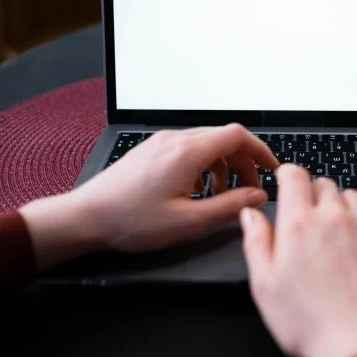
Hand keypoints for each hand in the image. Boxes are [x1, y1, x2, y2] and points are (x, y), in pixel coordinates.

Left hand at [20, 124, 277, 268]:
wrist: (86, 217)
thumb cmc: (131, 220)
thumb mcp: (188, 221)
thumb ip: (229, 206)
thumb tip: (257, 197)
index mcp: (188, 152)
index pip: (237, 135)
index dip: (260, 150)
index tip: (271, 169)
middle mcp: (175, 140)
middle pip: (223, 139)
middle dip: (243, 164)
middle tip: (248, 192)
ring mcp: (161, 143)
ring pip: (206, 145)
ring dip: (222, 168)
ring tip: (219, 198)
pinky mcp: (151, 151)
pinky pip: (188, 150)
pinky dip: (203, 167)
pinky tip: (195, 192)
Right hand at [240, 165, 356, 356]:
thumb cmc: (311, 323)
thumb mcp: (264, 286)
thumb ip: (256, 243)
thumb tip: (250, 216)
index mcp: (299, 224)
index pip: (295, 175)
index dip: (288, 173)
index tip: (286, 179)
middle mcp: (334, 218)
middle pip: (324, 183)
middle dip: (313, 192)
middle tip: (307, 213)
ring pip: (353, 196)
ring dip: (341, 204)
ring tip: (335, 227)